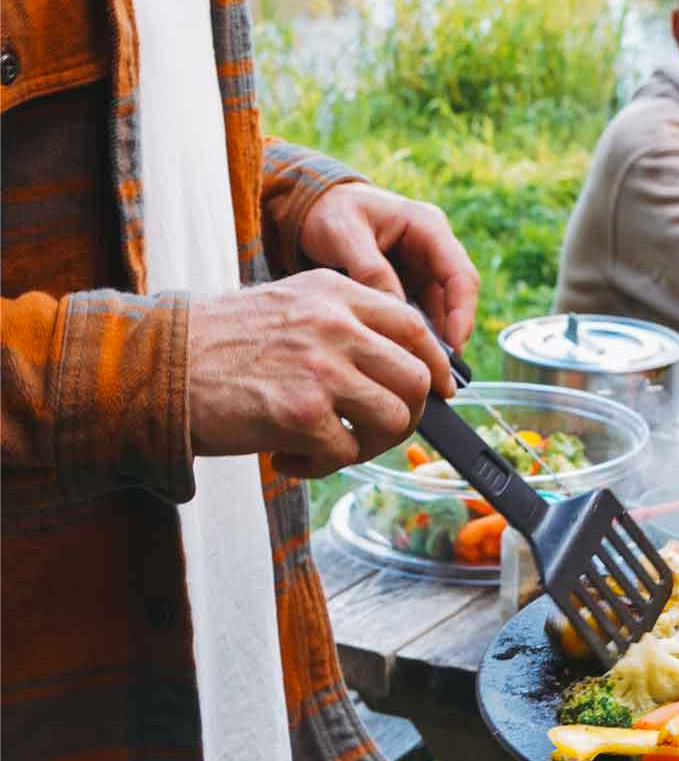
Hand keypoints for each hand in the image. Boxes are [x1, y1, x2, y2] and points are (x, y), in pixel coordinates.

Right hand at [188, 270, 454, 479]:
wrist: (156, 365)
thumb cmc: (220, 345)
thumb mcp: (289, 307)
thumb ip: (345, 325)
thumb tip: (405, 366)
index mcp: (335, 294)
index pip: (415, 326)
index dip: (436, 365)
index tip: (440, 391)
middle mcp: (335, 325)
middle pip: (417, 378)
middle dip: (406, 415)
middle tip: (372, 432)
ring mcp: (321, 368)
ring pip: (395, 419)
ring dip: (369, 446)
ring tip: (328, 447)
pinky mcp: (303, 413)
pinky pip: (346, 454)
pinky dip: (320, 467)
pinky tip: (287, 457)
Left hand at [299, 183, 479, 349]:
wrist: (310, 208)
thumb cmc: (328, 212)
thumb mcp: (344, 235)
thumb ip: (371, 271)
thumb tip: (397, 314)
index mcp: (428, 227)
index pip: (461, 275)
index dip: (462, 313)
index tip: (453, 346)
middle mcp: (434, 248)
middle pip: (458, 297)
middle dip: (452, 333)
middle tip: (439, 367)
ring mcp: (424, 267)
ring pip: (442, 310)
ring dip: (435, 338)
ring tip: (420, 366)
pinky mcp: (411, 284)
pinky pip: (423, 314)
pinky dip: (417, 335)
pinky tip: (405, 354)